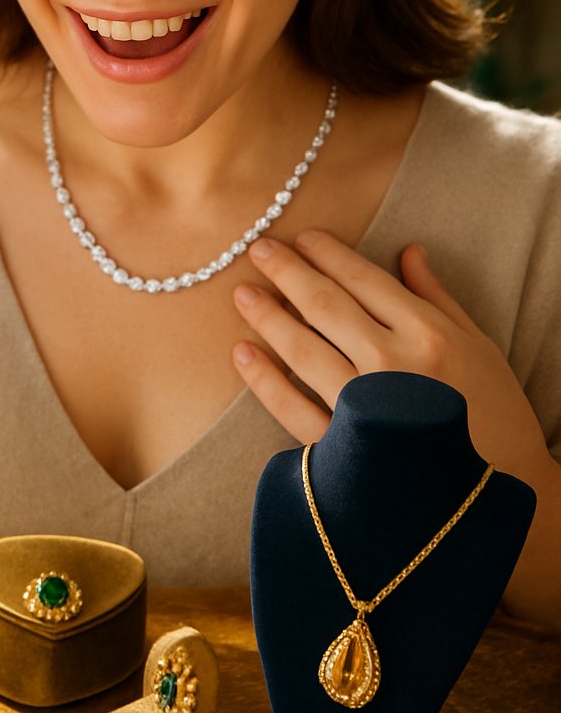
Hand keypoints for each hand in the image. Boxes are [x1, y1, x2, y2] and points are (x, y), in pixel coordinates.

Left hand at [230, 229, 548, 477]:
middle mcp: (394, 366)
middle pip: (327, 307)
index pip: (365, 281)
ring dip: (268, 318)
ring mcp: (365, 409)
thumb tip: (408, 249)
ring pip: (304, 351)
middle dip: (288, 272)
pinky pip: (293, 409)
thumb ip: (436, 297)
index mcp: (428, 335)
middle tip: (258, 249)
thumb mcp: (478, 347)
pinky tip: (243, 354)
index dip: (329, 255)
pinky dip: (264, 381)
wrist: (497, 502)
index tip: (302, 237)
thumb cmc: (493, 417)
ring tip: (242, 293)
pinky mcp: (345, 451)